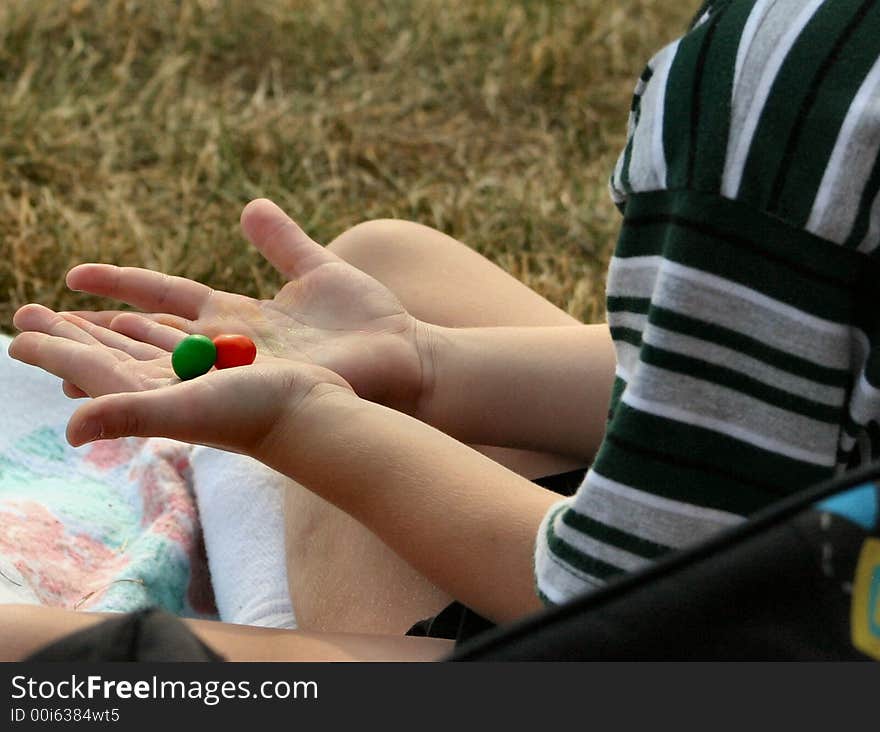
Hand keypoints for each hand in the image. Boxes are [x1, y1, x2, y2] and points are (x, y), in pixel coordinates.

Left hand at [8, 305, 352, 455]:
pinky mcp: (220, 362)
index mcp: (150, 392)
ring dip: (100, 330)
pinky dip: (145, 327)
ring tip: (69, 315)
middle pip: (103, 355)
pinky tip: (135, 321)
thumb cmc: (257, 415)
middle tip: (25, 311)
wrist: (316, 416)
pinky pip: (171, 338)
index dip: (52, 349)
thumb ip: (131, 415)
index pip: (89, 366)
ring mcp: (194, 374)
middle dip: (65, 335)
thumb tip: (69, 430)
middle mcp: (167, 386)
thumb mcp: (191, 409)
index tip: (17, 336)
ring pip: (134, 346)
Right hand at [63, 199, 429, 413]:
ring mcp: (228, 374)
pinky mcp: (239, 396)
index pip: (163, 295)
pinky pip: (172, 401)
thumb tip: (251, 208)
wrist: (403, 361)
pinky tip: (80, 410)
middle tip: (21, 325)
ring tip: (33, 353)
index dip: (120, 285)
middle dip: (83, 332)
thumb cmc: (370, 323)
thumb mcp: (319, 269)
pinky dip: (125, 407)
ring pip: (143, 370)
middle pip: (138, 338)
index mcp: (236, 316)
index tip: (73, 274)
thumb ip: (282, 242)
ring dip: (87, 363)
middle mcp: (222, 349)